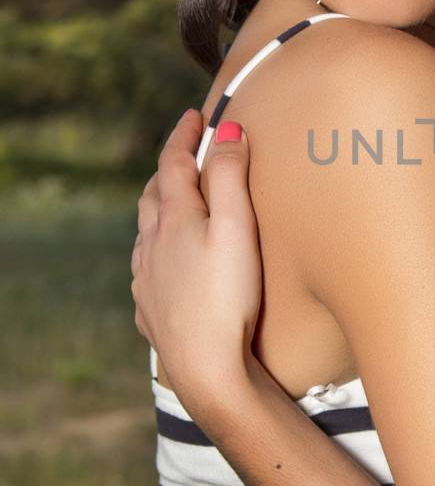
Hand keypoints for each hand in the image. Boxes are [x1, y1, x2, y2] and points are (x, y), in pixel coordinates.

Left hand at [131, 109, 262, 405]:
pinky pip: (147, 270)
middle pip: (154, 195)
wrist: (207, 369)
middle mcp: (151, 246)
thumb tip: (229, 131)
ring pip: (146, 233)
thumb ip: (232, 177)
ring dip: (160, 210)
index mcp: (173, 219)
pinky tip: (168, 264)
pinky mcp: (151, 312)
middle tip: (187, 155)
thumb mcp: (238, 228)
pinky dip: (157, 251)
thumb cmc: (228, 297)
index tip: (195, 116)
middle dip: (169, 168)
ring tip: (176, 205)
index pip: (173, 164)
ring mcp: (146, 280)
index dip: (184, 136)